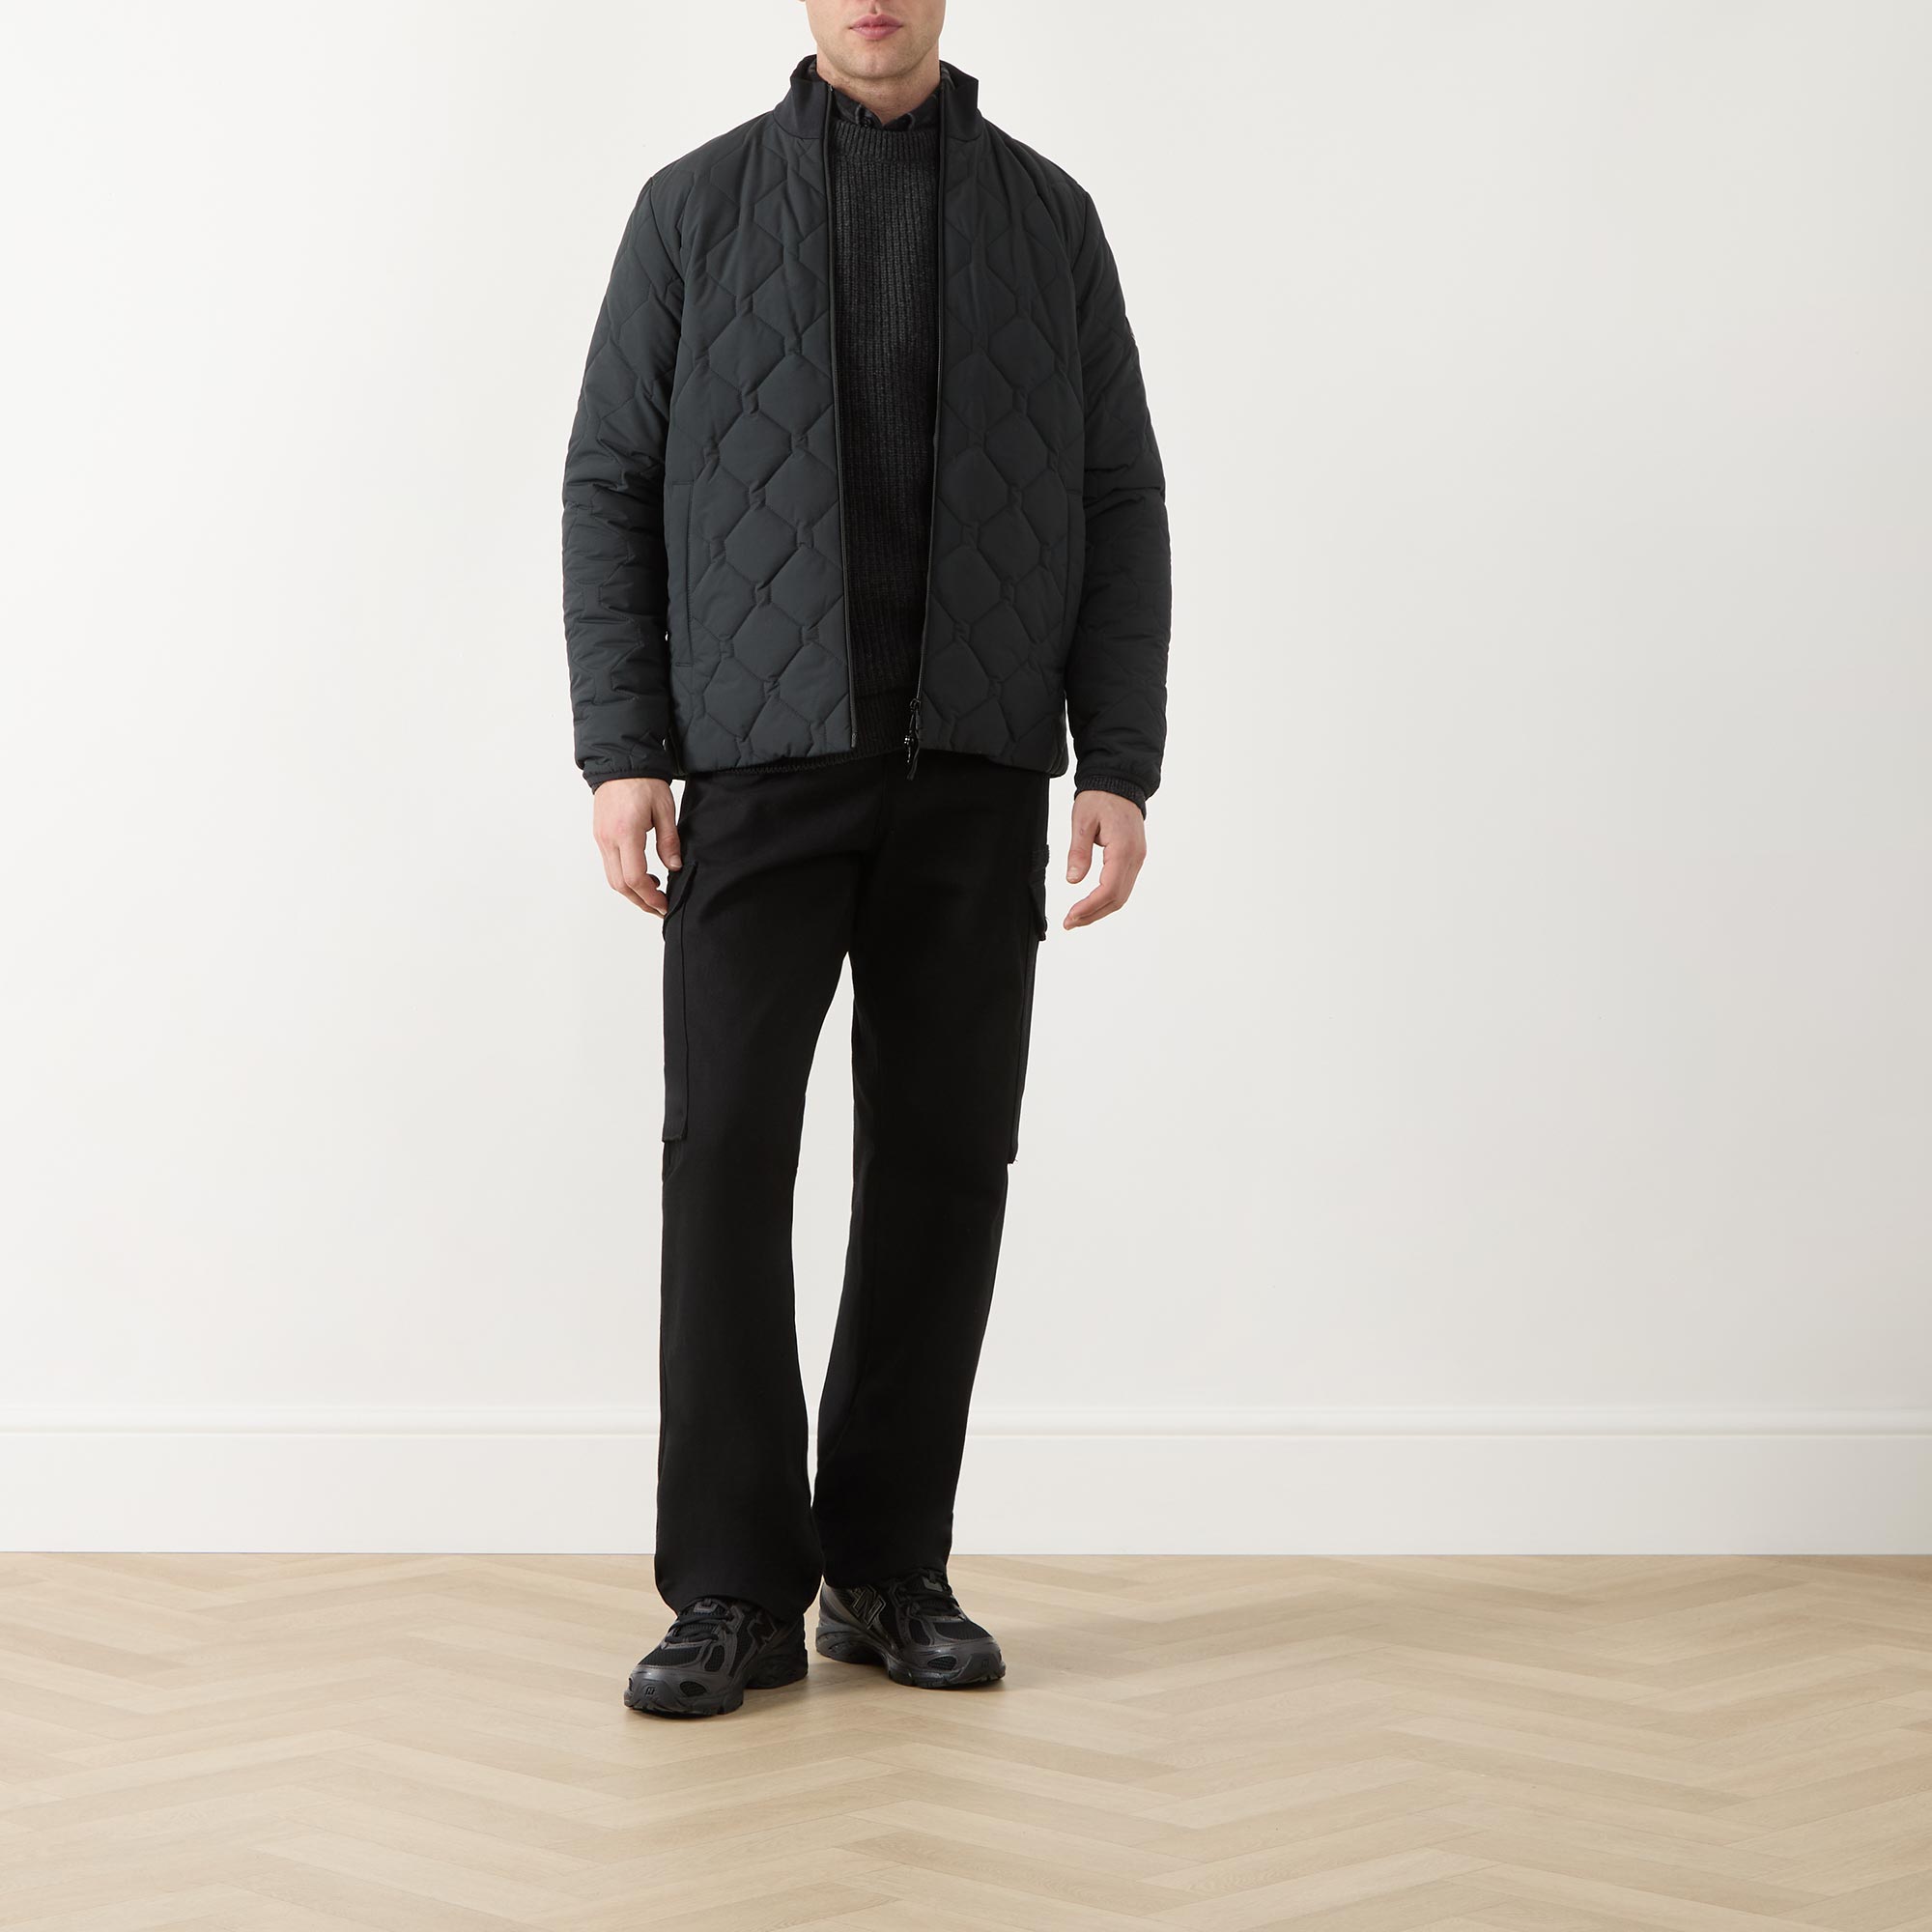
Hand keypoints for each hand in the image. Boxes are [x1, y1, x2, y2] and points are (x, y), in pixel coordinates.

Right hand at [592, 777, 679, 913]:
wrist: (619, 762)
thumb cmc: (643, 781)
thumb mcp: (664, 809)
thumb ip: (669, 841)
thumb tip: (674, 867)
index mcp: (626, 833)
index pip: (634, 877)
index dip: (650, 896)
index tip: (664, 904)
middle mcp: (608, 839)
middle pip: (620, 885)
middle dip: (640, 901)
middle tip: (660, 907)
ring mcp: (601, 838)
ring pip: (612, 878)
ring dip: (632, 892)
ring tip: (654, 893)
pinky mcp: (600, 836)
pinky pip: (610, 865)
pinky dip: (624, 877)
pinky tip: (643, 875)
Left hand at [1064, 790, 1145, 928]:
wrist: (1119, 782)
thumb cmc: (1100, 797)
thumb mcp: (1081, 821)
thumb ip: (1078, 852)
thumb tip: (1073, 880)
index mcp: (1122, 849)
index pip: (1108, 889)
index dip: (1089, 907)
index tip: (1070, 917)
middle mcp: (1135, 857)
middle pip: (1117, 898)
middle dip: (1093, 914)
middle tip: (1069, 923)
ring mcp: (1137, 858)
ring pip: (1121, 895)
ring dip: (1100, 910)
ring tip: (1077, 917)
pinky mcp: (1134, 858)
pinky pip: (1123, 885)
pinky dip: (1107, 899)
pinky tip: (1091, 903)